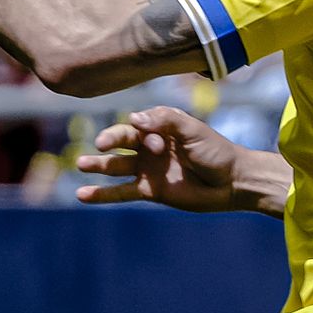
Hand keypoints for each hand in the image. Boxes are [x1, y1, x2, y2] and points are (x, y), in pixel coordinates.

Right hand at [75, 106, 241, 211]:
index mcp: (162, 126)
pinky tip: (82, 194)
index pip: (139, 123)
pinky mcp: (149, 190)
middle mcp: (151, 145)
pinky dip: (101, 194)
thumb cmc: (216, 151)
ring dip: (98, 165)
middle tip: (100, 144)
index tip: (153, 139)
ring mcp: (148, 168)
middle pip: (122, 140)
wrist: (232, 182)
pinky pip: (120, 192)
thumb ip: (165, 121)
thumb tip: (133, 118)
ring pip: (116, 165)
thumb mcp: (194, 130)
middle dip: (110, 140)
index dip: (141, 129)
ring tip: (80, 164)